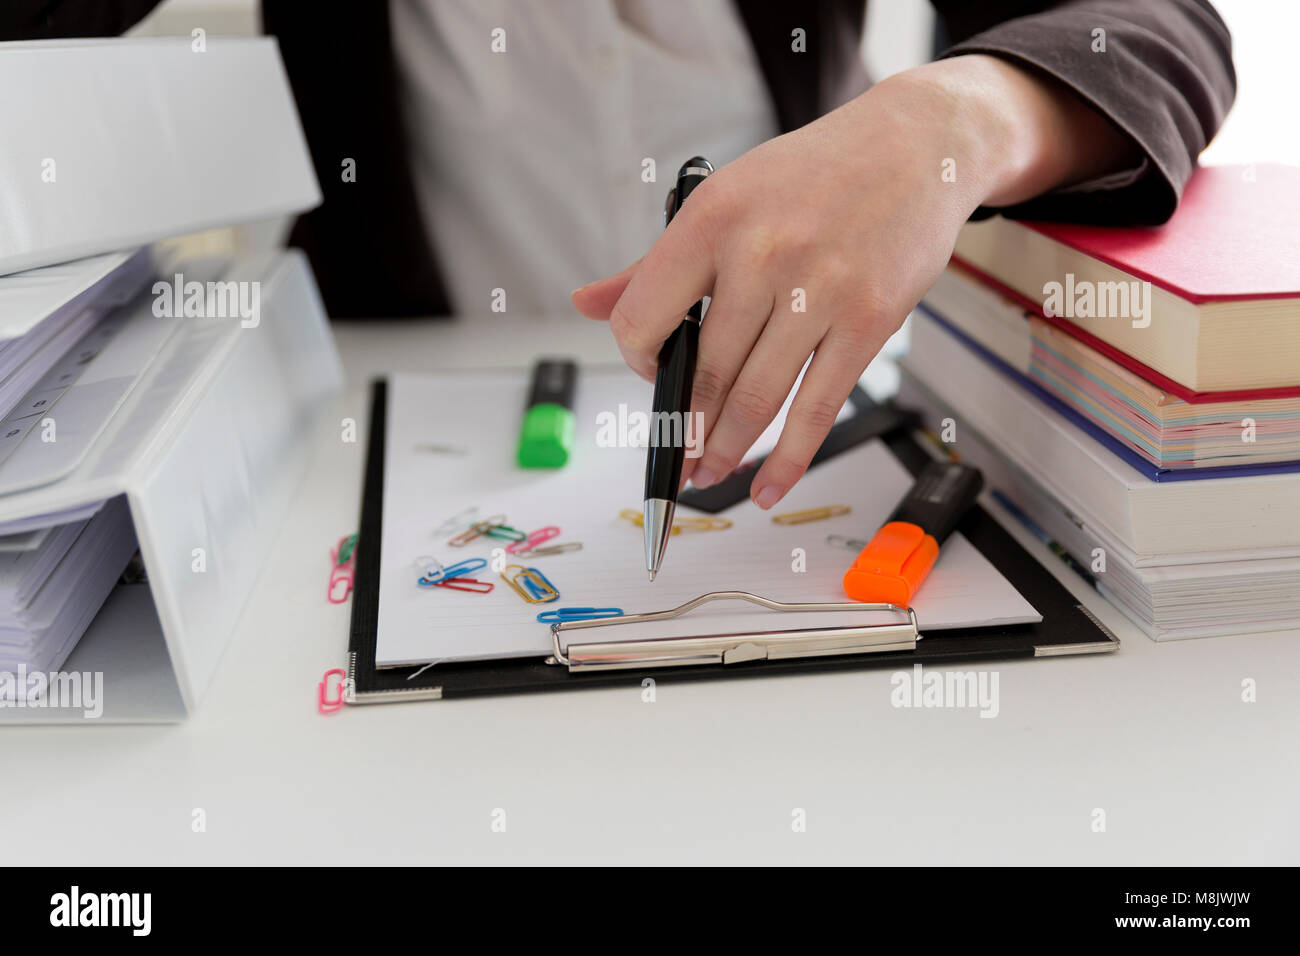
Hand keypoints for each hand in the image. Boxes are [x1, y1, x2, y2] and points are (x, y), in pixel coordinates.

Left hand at [573, 55, 1136, 507]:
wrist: (918, 145)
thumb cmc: (815, 174)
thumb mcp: (723, 197)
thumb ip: (653, 261)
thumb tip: (584, 303)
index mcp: (710, 220)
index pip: (643, 318)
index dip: (638, 361)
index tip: (653, 373)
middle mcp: (760, 254)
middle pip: (702, 372)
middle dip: (683, 430)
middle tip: (675, 460)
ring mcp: (817, 291)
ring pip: (754, 399)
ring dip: (725, 451)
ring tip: (709, 474)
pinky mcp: (867, 321)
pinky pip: (816, 409)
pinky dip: (788, 460)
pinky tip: (767, 486)